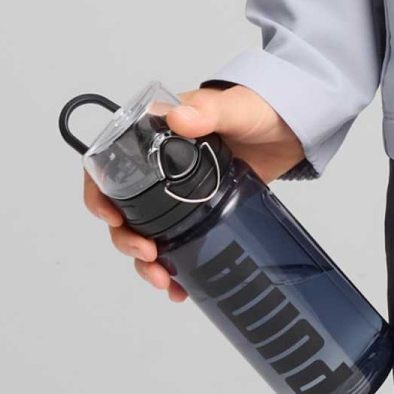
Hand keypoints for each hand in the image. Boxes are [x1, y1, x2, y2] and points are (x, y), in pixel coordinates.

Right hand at [78, 85, 304, 302]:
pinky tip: (180, 286)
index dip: (99, 192)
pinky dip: (175, 266)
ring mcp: (179, 191)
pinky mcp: (201, 210)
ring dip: (145, 261)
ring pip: (146, 231)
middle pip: (124, 208)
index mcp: (158, 133)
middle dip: (126, 239)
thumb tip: (178, 117)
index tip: (111, 218)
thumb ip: (210, 110)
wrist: (295, 128)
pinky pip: (177, 241)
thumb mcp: (235, 107)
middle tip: (147, 255)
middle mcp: (161, 165)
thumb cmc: (261, 108)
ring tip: (163, 279)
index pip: (110, 162)